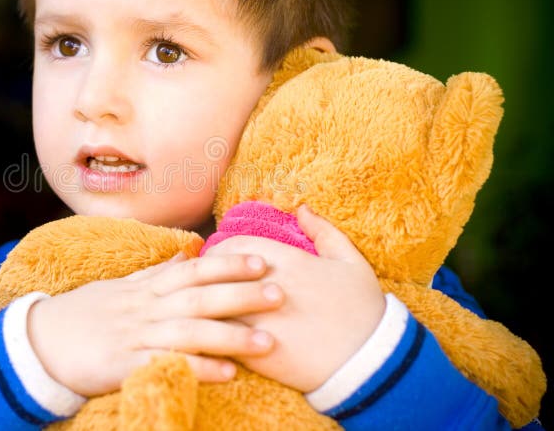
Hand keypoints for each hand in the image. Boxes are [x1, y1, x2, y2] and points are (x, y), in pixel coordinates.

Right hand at [26, 252, 284, 396]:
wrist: (40, 342)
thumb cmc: (86, 313)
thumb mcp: (121, 286)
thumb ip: (157, 272)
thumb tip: (188, 251)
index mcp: (146, 288)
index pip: (193, 269)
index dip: (229, 263)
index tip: (264, 258)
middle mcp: (145, 308)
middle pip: (199, 297)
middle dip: (242, 294)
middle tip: (281, 292)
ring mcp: (135, 336)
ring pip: (189, 332)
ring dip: (231, 336)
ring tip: (268, 342)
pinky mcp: (123, 366)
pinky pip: (166, 366)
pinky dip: (197, 369)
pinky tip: (226, 375)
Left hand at [205, 205, 385, 392]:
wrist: (370, 364)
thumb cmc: (363, 310)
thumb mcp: (351, 262)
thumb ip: (324, 231)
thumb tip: (302, 208)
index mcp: (285, 261)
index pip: (230, 246)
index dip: (219, 252)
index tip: (219, 261)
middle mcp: (264, 287)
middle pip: (213, 274)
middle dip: (205, 278)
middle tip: (204, 285)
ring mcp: (255, 320)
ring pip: (210, 306)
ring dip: (202, 307)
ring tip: (201, 311)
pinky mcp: (252, 353)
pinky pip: (215, 339)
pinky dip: (208, 336)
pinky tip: (208, 338)